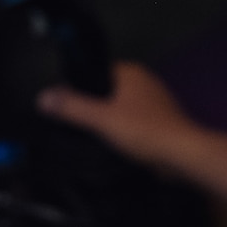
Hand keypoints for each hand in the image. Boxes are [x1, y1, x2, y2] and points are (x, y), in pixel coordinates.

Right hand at [42, 60, 226, 226]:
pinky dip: (126, 133)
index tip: (65, 101)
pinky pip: (136, 124)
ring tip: (92, 137)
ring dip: (111, 121)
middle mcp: (146, 82)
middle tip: (75, 123)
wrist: (184, 157)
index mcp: (132, 72)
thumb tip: (42, 96)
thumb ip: (71, 107)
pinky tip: (115, 147)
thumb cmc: (144, 132)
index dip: (80, 84)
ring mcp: (158, 102)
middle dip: (95, 104)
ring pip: (124, 108)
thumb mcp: (101, 119)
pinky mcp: (164, 123)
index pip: (98, 70)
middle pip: (110, 90)